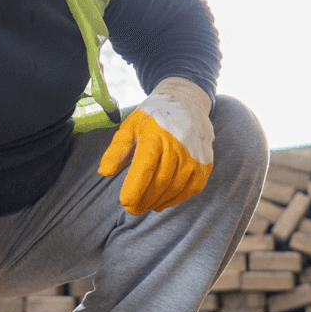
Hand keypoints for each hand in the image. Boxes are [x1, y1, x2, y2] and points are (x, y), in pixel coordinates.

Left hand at [97, 77, 215, 214]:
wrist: (186, 102)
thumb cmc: (153, 118)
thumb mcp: (130, 127)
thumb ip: (117, 149)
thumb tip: (105, 172)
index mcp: (155, 136)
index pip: (145, 167)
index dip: (135, 188)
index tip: (125, 202)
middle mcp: (177, 146)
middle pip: (159, 182)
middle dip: (143, 200)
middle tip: (132, 209)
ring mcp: (194, 155)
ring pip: (175, 188)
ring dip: (158, 202)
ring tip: (145, 206)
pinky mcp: (205, 162)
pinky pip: (192, 188)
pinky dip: (177, 199)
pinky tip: (164, 202)